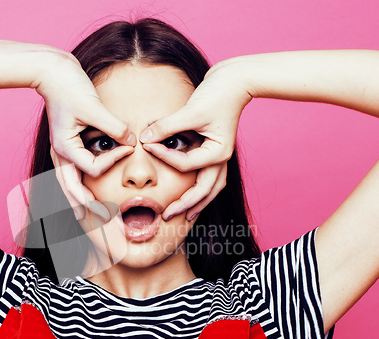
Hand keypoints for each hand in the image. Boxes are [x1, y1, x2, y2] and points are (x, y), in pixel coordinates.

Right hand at [35, 51, 135, 220]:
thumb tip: (131, 142)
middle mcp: (61, 154)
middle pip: (72, 190)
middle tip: (103, 220)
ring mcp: (61, 151)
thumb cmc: (69, 86)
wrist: (51, 71)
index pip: (93, 169)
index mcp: (65, 148)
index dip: (112, 163)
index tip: (127, 150)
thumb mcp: (93, 107)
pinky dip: (77, 186)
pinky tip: (84, 193)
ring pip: (67, 185)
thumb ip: (114, 127)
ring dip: (78, 201)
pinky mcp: (66, 146)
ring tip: (88, 217)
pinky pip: (70, 173)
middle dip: (87, 206)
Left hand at [139, 61, 251, 220]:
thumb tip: (144, 138)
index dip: (164, 157)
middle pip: (203, 190)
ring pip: (210, 188)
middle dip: (185, 205)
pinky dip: (200, 188)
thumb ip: (167, 126)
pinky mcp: (215, 151)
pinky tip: (190, 194)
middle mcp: (221, 159)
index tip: (146, 147)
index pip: (185, 164)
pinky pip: (209, 177)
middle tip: (166, 215)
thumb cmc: (218, 93)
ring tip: (185, 216)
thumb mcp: (192, 110)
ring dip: (197, 203)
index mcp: (218, 153)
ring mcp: (219, 156)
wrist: (236, 80)